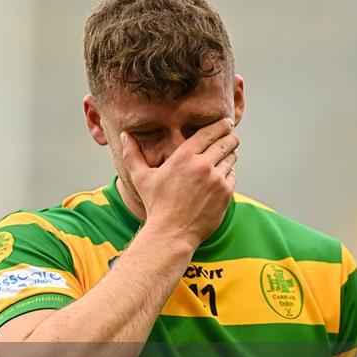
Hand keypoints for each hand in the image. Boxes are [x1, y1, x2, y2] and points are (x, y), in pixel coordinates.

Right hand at [121, 117, 238, 248]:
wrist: (172, 233)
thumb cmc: (155, 205)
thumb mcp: (141, 178)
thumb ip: (132, 154)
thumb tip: (124, 135)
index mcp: (184, 156)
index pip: (209, 132)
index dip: (221, 125)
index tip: (226, 122)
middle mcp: (203, 165)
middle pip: (226, 142)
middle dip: (230, 137)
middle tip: (231, 135)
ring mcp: (216, 180)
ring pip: (231, 159)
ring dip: (230, 155)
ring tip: (226, 156)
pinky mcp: (225, 193)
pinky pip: (232, 176)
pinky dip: (228, 174)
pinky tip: (222, 176)